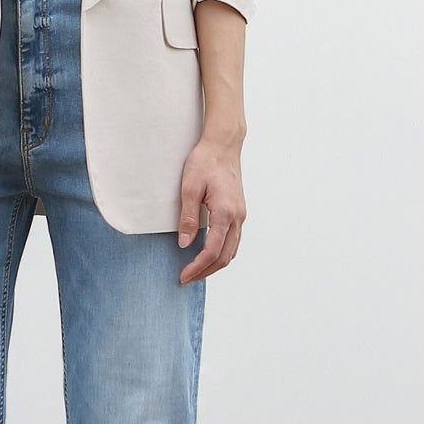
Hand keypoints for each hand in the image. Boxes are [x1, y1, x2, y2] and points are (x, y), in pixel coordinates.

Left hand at [177, 132, 245, 282]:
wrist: (223, 145)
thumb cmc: (205, 162)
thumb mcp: (189, 188)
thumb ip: (188, 218)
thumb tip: (184, 243)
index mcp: (225, 212)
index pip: (212, 250)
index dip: (197, 267)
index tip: (183, 275)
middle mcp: (237, 217)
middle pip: (225, 256)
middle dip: (205, 271)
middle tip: (186, 278)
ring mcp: (241, 215)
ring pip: (232, 250)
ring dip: (214, 264)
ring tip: (196, 270)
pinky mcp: (239, 212)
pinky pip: (233, 240)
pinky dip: (222, 253)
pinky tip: (208, 254)